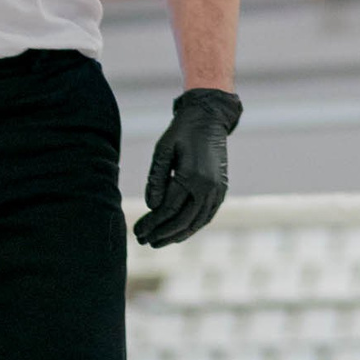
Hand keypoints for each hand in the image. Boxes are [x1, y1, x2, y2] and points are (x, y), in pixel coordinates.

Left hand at [134, 88, 240, 246]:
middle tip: (143, 241)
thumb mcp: (163, 149)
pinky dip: (192, 227)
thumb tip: (152, 206)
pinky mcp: (222, 190)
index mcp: (192, 176)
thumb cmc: (183, 131)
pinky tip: (178, 232)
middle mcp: (208, 187)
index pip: (168, 209)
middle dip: (161, 234)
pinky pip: (206, 216)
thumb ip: (156, 178)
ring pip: (196, 223)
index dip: (151, 223)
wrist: (210, 118)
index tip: (136, 231)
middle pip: (182, 221)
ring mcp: (218, 191)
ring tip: (157, 241)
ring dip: (176, 235)